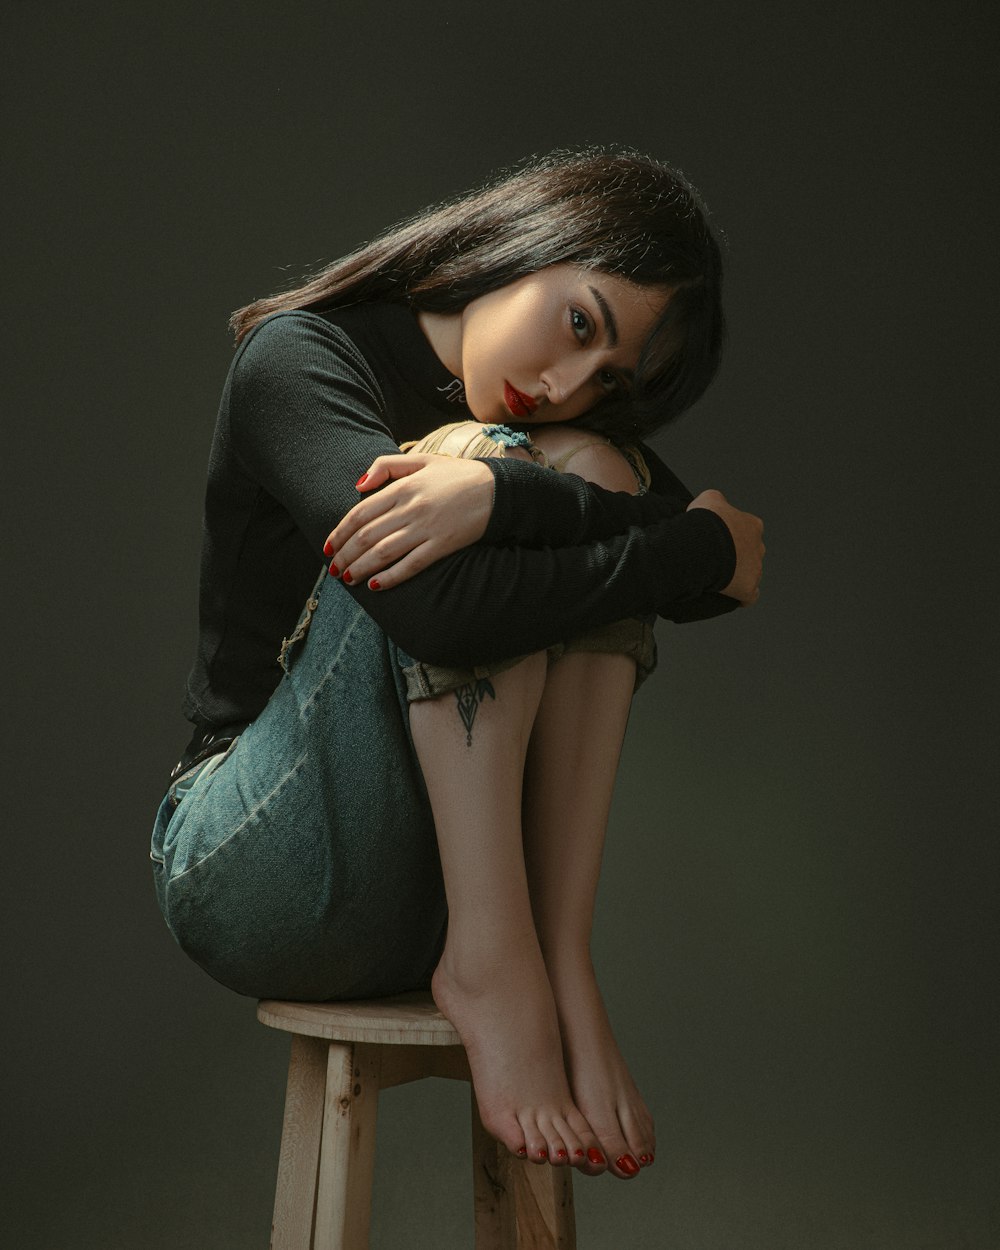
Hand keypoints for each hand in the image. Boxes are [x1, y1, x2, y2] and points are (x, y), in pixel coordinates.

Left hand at [323, 453, 494, 589]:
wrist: (497, 490)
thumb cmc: (457, 475)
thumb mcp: (421, 460)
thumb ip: (386, 466)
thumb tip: (357, 486)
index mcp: (403, 487)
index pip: (360, 513)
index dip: (339, 532)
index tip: (328, 546)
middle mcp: (411, 508)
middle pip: (367, 536)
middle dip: (345, 555)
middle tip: (334, 569)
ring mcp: (426, 529)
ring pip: (383, 553)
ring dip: (361, 568)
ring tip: (347, 578)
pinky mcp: (442, 545)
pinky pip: (410, 565)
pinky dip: (390, 577)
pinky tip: (375, 586)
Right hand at [687, 489, 764, 604]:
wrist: (702, 546)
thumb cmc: (705, 522)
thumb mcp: (708, 499)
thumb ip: (717, 501)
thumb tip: (715, 504)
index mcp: (752, 525)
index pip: (749, 530)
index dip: (734, 535)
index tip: (721, 540)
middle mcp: (759, 547)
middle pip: (751, 553)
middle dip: (739, 556)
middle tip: (717, 559)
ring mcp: (756, 569)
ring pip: (751, 574)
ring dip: (739, 576)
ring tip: (719, 578)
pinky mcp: (748, 588)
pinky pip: (750, 596)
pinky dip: (743, 597)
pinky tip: (732, 597)